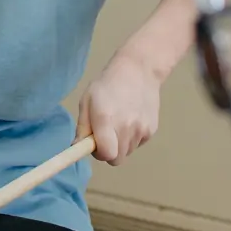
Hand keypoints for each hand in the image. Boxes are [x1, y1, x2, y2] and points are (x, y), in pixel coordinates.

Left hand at [75, 51, 160, 165]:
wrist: (139, 71)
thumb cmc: (107, 85)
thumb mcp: (87, 100)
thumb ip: (83, 126)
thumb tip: (77, 147)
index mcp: (106, 119)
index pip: (106, 154)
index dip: (98, 154)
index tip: (94, 145)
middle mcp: (126, 127)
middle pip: (117, 159)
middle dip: (108, 151)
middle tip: (104, 135)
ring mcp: (142, 130)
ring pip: (128, 152)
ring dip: (120, 144)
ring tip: (118, 122)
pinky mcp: (152, 130)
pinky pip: (138, 144)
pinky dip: (132, 138)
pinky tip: (130, 119)